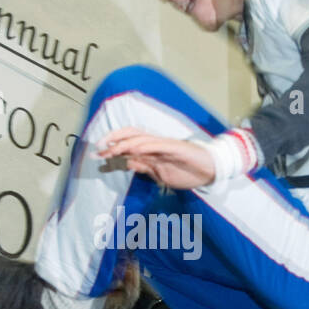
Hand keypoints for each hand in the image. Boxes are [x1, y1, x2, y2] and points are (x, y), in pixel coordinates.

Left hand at [97, 127, 215, 189]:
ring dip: (125, 143)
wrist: (210, 170)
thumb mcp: (159, 174)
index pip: (128, 143)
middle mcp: (155, 145)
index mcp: (151, 151)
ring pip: (141, 138)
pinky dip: (145, 146)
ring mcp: (165, 145)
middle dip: (113, 139)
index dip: (112, 146)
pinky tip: (134, 149)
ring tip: (111, 148)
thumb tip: (126, 164)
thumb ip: (144, 167)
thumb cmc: (187, 171)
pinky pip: (158, 145)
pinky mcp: (175, 147)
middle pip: (131, 135)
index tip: (97, 154)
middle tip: (98, 147)